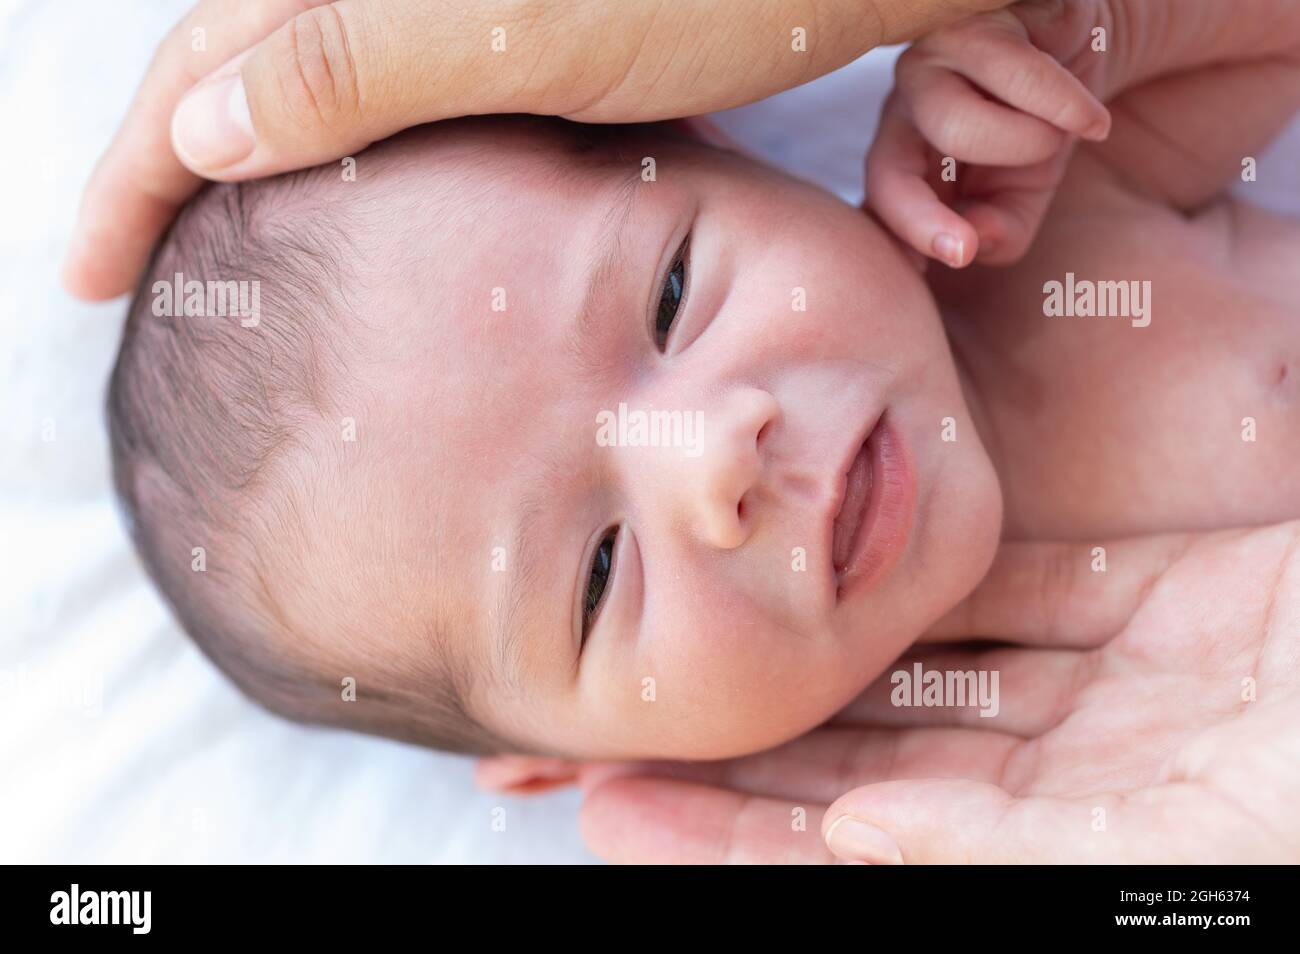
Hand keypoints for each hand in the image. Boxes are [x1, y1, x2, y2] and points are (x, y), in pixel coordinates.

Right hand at [62, 0, 1018, 301]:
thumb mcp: (517, 28)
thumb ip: (351, 65)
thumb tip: (200, 131)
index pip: (196, 65)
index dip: (128, 174)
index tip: (81, 277)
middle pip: (239, 67)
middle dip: (175, 171)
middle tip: (135, 278)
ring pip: (320, 84)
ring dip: (263, 169)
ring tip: (226, 257)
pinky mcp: (526, 23)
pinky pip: (407, 93)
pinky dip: (367, 158)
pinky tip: (366, 209)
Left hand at [576, 524, 1299, 862]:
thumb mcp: (1189, 847)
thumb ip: (1023, 855)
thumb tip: (863, 846)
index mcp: (1083, 858)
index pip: (871, 849)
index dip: (746, 840)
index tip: (619, 814)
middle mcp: (1093, 782)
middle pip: (882, 761)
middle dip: (758, 746)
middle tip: (616, 720)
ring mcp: (1139, 687)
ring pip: (945, 669)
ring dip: (832, 651)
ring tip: (709, 618)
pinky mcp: (1193, 601)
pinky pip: (1048, 584)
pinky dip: (958, 574)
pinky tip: (858, 552)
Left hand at [865, 0, 1112, 267]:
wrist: (1084, 47)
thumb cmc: (1040, 126)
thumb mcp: (1024, 195)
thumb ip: (999, 231)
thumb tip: (973, 243)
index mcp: (903, 155)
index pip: (877, 206)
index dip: (898, 241)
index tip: (938, 270)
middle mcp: (904, 107)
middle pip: (890, 172)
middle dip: (926, 219)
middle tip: (971, 245)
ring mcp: (931, 57)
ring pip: (948, 122)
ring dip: (1022, 145)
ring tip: (1063, 139)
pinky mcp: (977, 17)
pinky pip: (1010, 69)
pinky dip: (1061, 103)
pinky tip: (1091, 121)